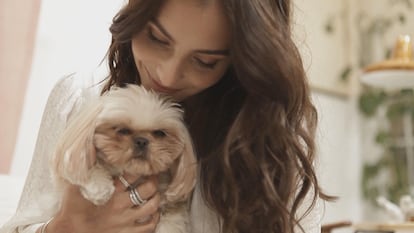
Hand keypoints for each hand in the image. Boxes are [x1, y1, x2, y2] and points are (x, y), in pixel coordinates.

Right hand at [45, 175, 159, 232]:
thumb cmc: (71, 209)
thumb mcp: (75, 186)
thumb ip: (85, 169)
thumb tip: (91, 150)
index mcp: (110, 193)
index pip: (133, 175)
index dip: (140, 168)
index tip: (141, 166)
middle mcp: (121, 207)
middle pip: (148, 189)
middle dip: (153, 181)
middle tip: (152, 177)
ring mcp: (125, 222)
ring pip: (152, 207)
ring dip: (156, 198)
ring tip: (154, 193)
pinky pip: (149, 227)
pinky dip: (155, 218)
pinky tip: (152, 213)